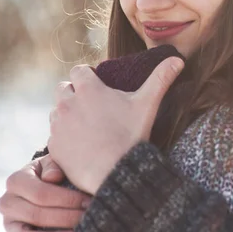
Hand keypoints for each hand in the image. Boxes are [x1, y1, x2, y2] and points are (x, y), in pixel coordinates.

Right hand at [0, 154, 90, 230]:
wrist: (42, 186)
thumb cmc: (53, 173)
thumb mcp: (54, 164)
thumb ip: (53, 166)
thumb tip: (52, 177)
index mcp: (16, 180)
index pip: (41, 193)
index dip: (67, 199)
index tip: (87, 201)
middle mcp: (7, 201)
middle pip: (37, 214)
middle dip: (66, 216)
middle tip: (86, 215)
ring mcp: (8, 220)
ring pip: (32, 231)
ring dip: (59, 231)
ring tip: (80, 226)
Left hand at [48, 56, 183, 194]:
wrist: (116, 173)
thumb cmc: (132, 136)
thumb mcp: (148, 104)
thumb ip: (161, 78)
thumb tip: (178, 60)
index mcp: (88, 89)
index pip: (79, 70)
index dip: (87, 76)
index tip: (97, 86)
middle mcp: (68, 103)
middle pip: (63, 88)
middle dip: (74, 93)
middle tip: (92, 106)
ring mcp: (58, 125)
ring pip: (57, 111)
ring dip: (68, 114)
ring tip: (86, 125)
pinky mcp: (54, 146)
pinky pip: (55, 135)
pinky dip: (64, 137)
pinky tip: (81, 144)